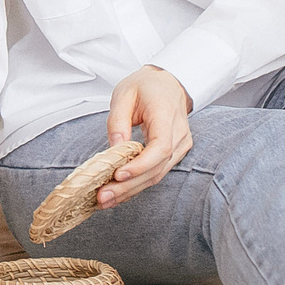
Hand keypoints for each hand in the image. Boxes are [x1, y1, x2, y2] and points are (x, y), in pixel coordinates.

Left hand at [98, 66, 192, 207]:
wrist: (168, 83)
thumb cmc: (146, 86)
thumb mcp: (124, 94)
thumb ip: (118, 121)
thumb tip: (114, 149)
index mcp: (167, 114)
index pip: (160, 147)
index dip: (140, 165)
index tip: (118, 174)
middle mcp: (179, 134)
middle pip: (157, 167)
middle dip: (129, 185)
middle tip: (103, 197)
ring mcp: (181, 145)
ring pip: (157, 175)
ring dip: (131, 190)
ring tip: (106, 200)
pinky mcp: (175, 153)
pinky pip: (156, 172)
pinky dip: (137, 184)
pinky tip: (119, 193)